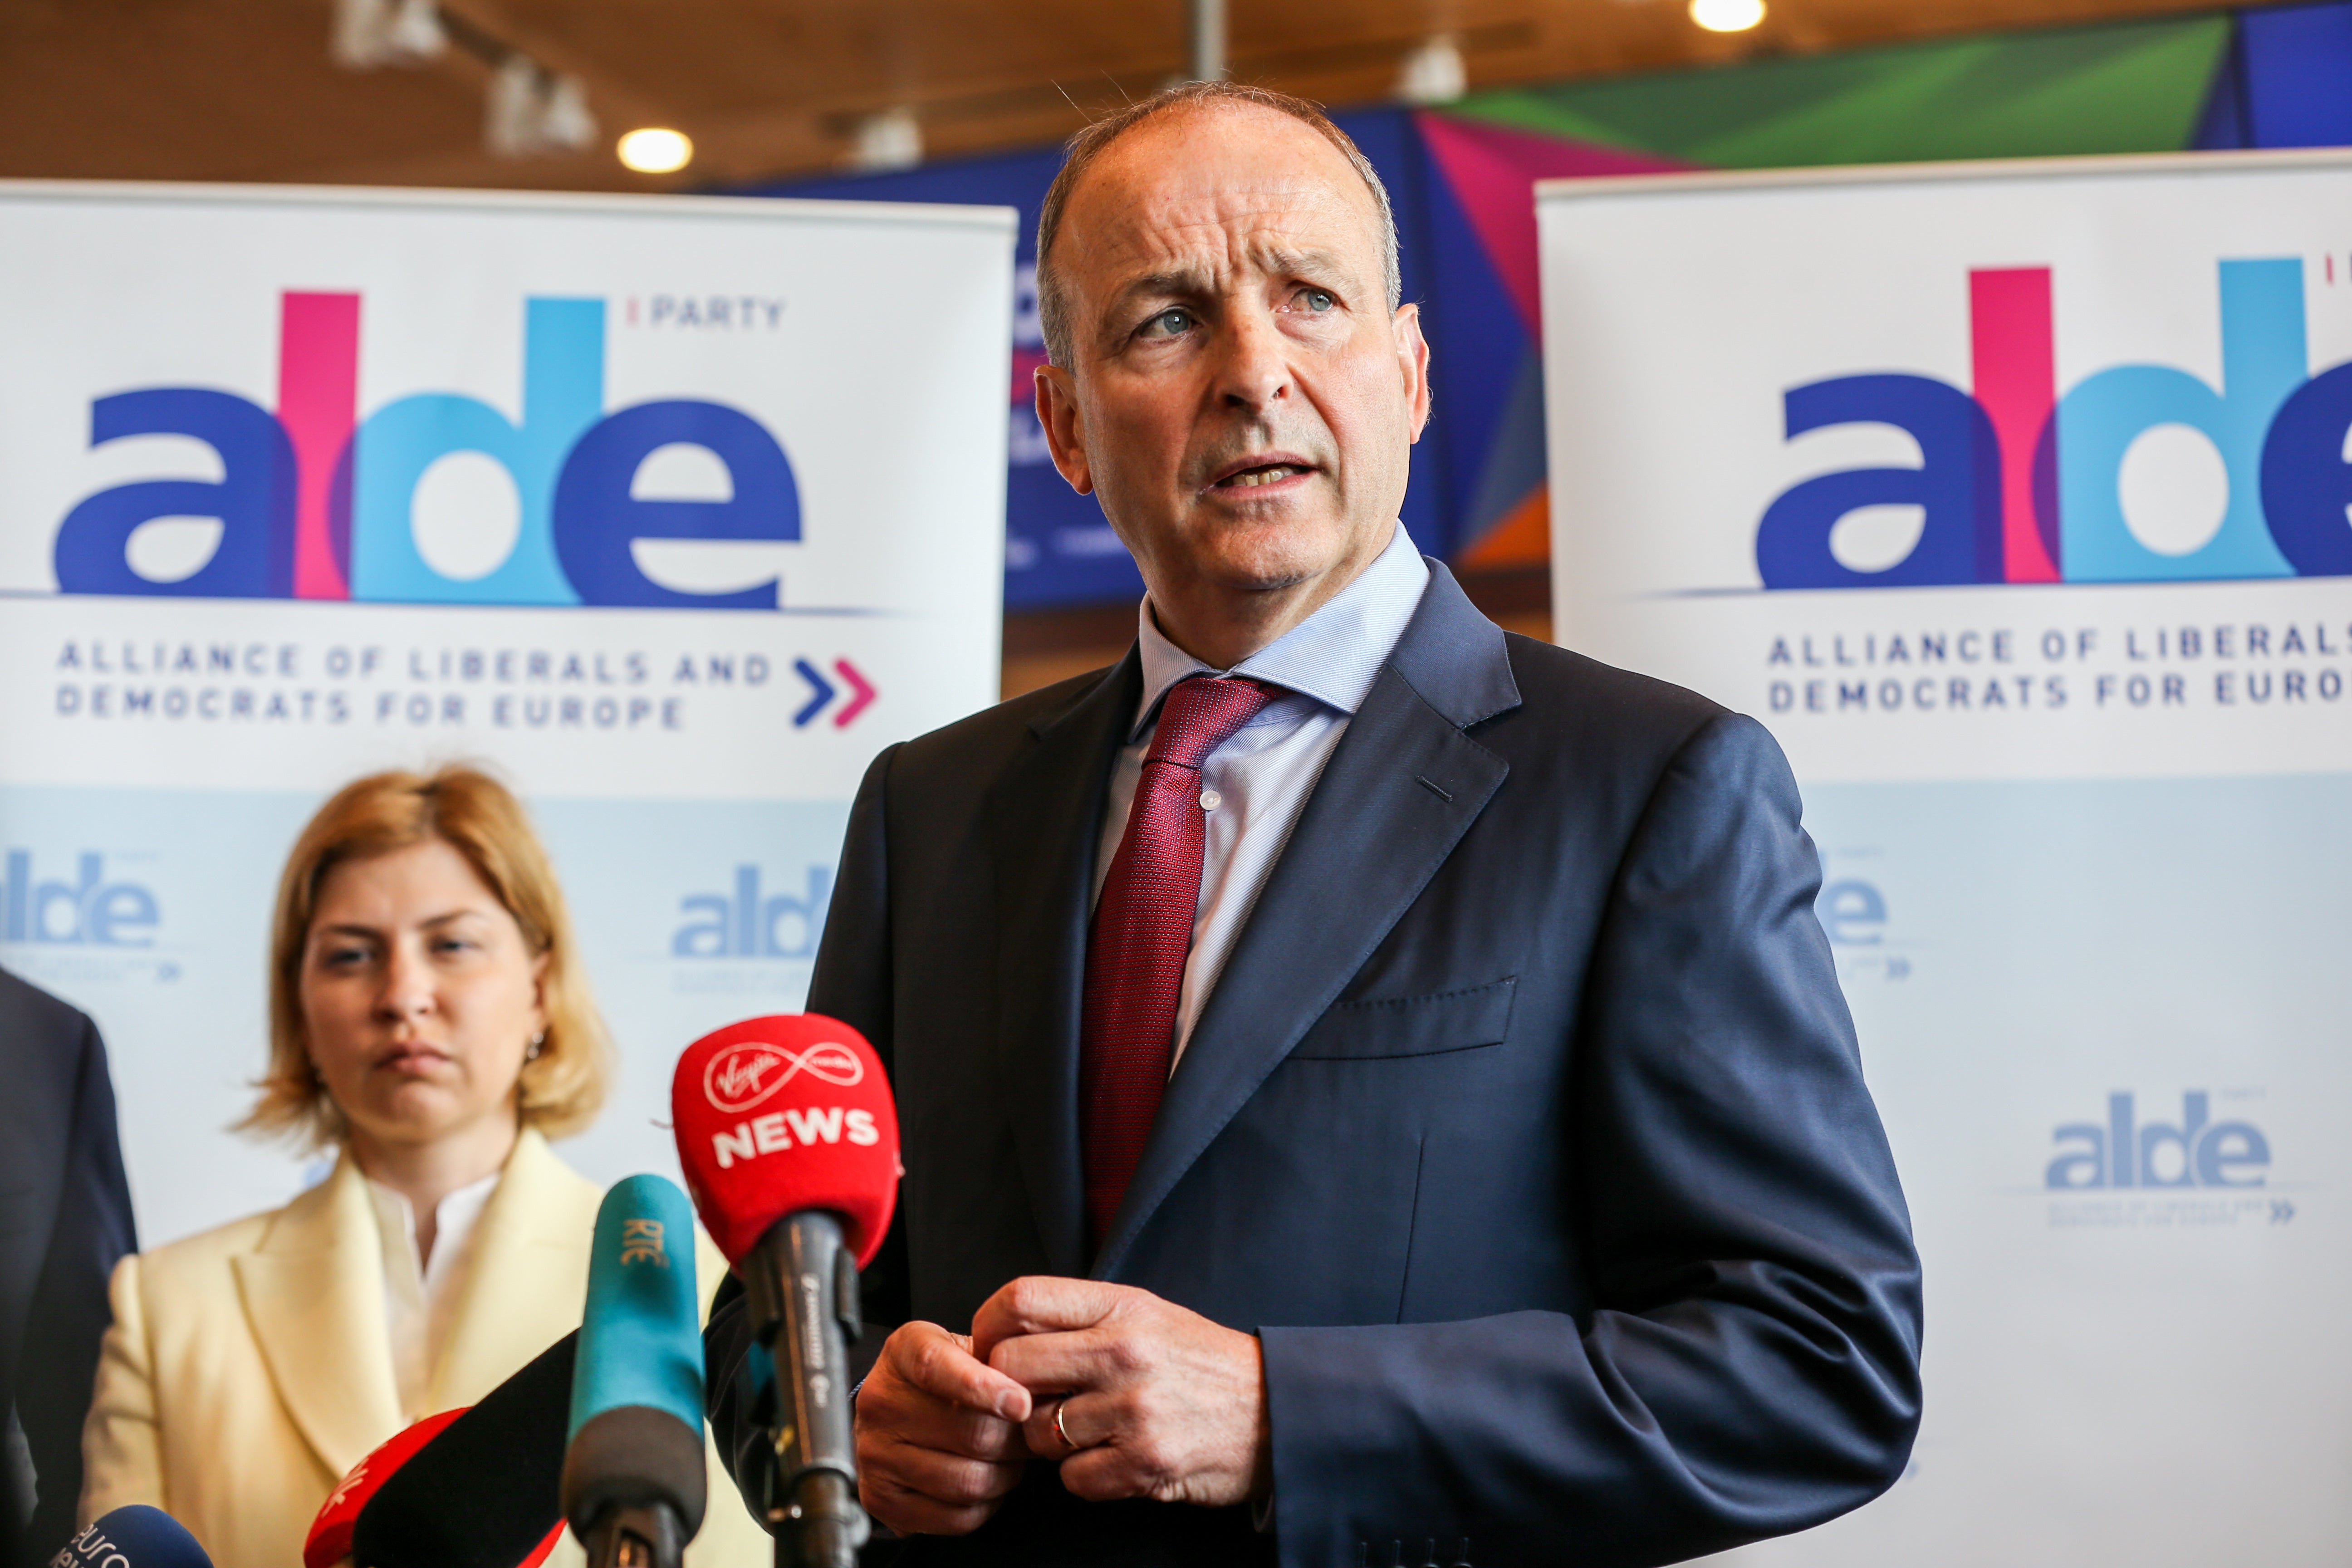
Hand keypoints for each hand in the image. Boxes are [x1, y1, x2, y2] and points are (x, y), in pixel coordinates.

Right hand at [854, 1320, 1035, 1534]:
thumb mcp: (968, 1347)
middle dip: (1015, 1440)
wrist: (895, 1410)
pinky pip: (956, 1518)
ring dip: (1005, 1475)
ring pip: (968, 1482)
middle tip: (1028, 1435)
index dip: (983, 1388)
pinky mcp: (882, 1500)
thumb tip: (1044, 1387)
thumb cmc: (944, 1376)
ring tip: (1008, 1458)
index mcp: (904, 1353)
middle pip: (971, 1435)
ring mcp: (876, 1455)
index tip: (1021, 1404)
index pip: (936, 1367)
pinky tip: (985, 1481)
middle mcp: (881, 1402)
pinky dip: (985, 1506)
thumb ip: (1001, 1358)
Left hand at [971, 1277, 1270, 1508]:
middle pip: (1010, 1366)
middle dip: (1010, 1392)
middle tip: (1034, 1401)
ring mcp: (1134, 1410)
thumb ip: (1081, 1318)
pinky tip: (1113, 1459)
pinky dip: (1084, 1477)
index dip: (988, 1325)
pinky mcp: (1145, 1464)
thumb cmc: (1199, 1363)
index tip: (988, 1347)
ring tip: (1090, 1431)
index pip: (1021, 1298)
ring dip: (1052, 1440)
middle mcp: (1124, 1353)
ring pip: (1037, 1432)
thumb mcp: (1147, 1315)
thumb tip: (1003, 1336)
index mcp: (1122, 1308)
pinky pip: (1072, 1480)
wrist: (1277, 1411)